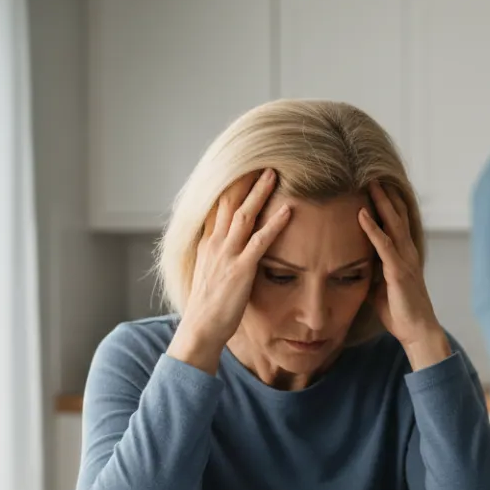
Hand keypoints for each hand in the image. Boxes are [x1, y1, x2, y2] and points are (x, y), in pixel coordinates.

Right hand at [168, 169, 290, 373]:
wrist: (200, 328)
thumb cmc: (209, 306)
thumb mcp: (210, 273)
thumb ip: (218, 256)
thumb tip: (227, 246)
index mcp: (208, 243)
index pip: (219, 207)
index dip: (231, 186)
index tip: (243, 169)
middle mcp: (215, 243)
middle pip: (231, 203)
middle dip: (245, 180)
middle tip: (262, 161)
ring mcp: (227, 254)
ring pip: (245, 214)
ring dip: (260, 192)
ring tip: (274, 173)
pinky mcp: (241, 269)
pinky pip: (260, 241)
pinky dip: (275, 223)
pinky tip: (289, 210)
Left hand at [358, 181, 449, 369]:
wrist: (418, 331)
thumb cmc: (400, 312)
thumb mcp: (381, 288)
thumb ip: (373, 271)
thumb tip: (355, 264)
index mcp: (404, 255)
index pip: (397, 222)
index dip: (389, 202)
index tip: (377, 184)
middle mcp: (407, 253)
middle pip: (397, 215)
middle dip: (386, 194)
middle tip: (374, 172)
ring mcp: (404, 261)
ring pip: (393, 224)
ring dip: (381, 202)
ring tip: (370, 182)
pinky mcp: (398, 272)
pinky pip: (383, 245)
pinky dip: (373, 228)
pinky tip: (362, 214)